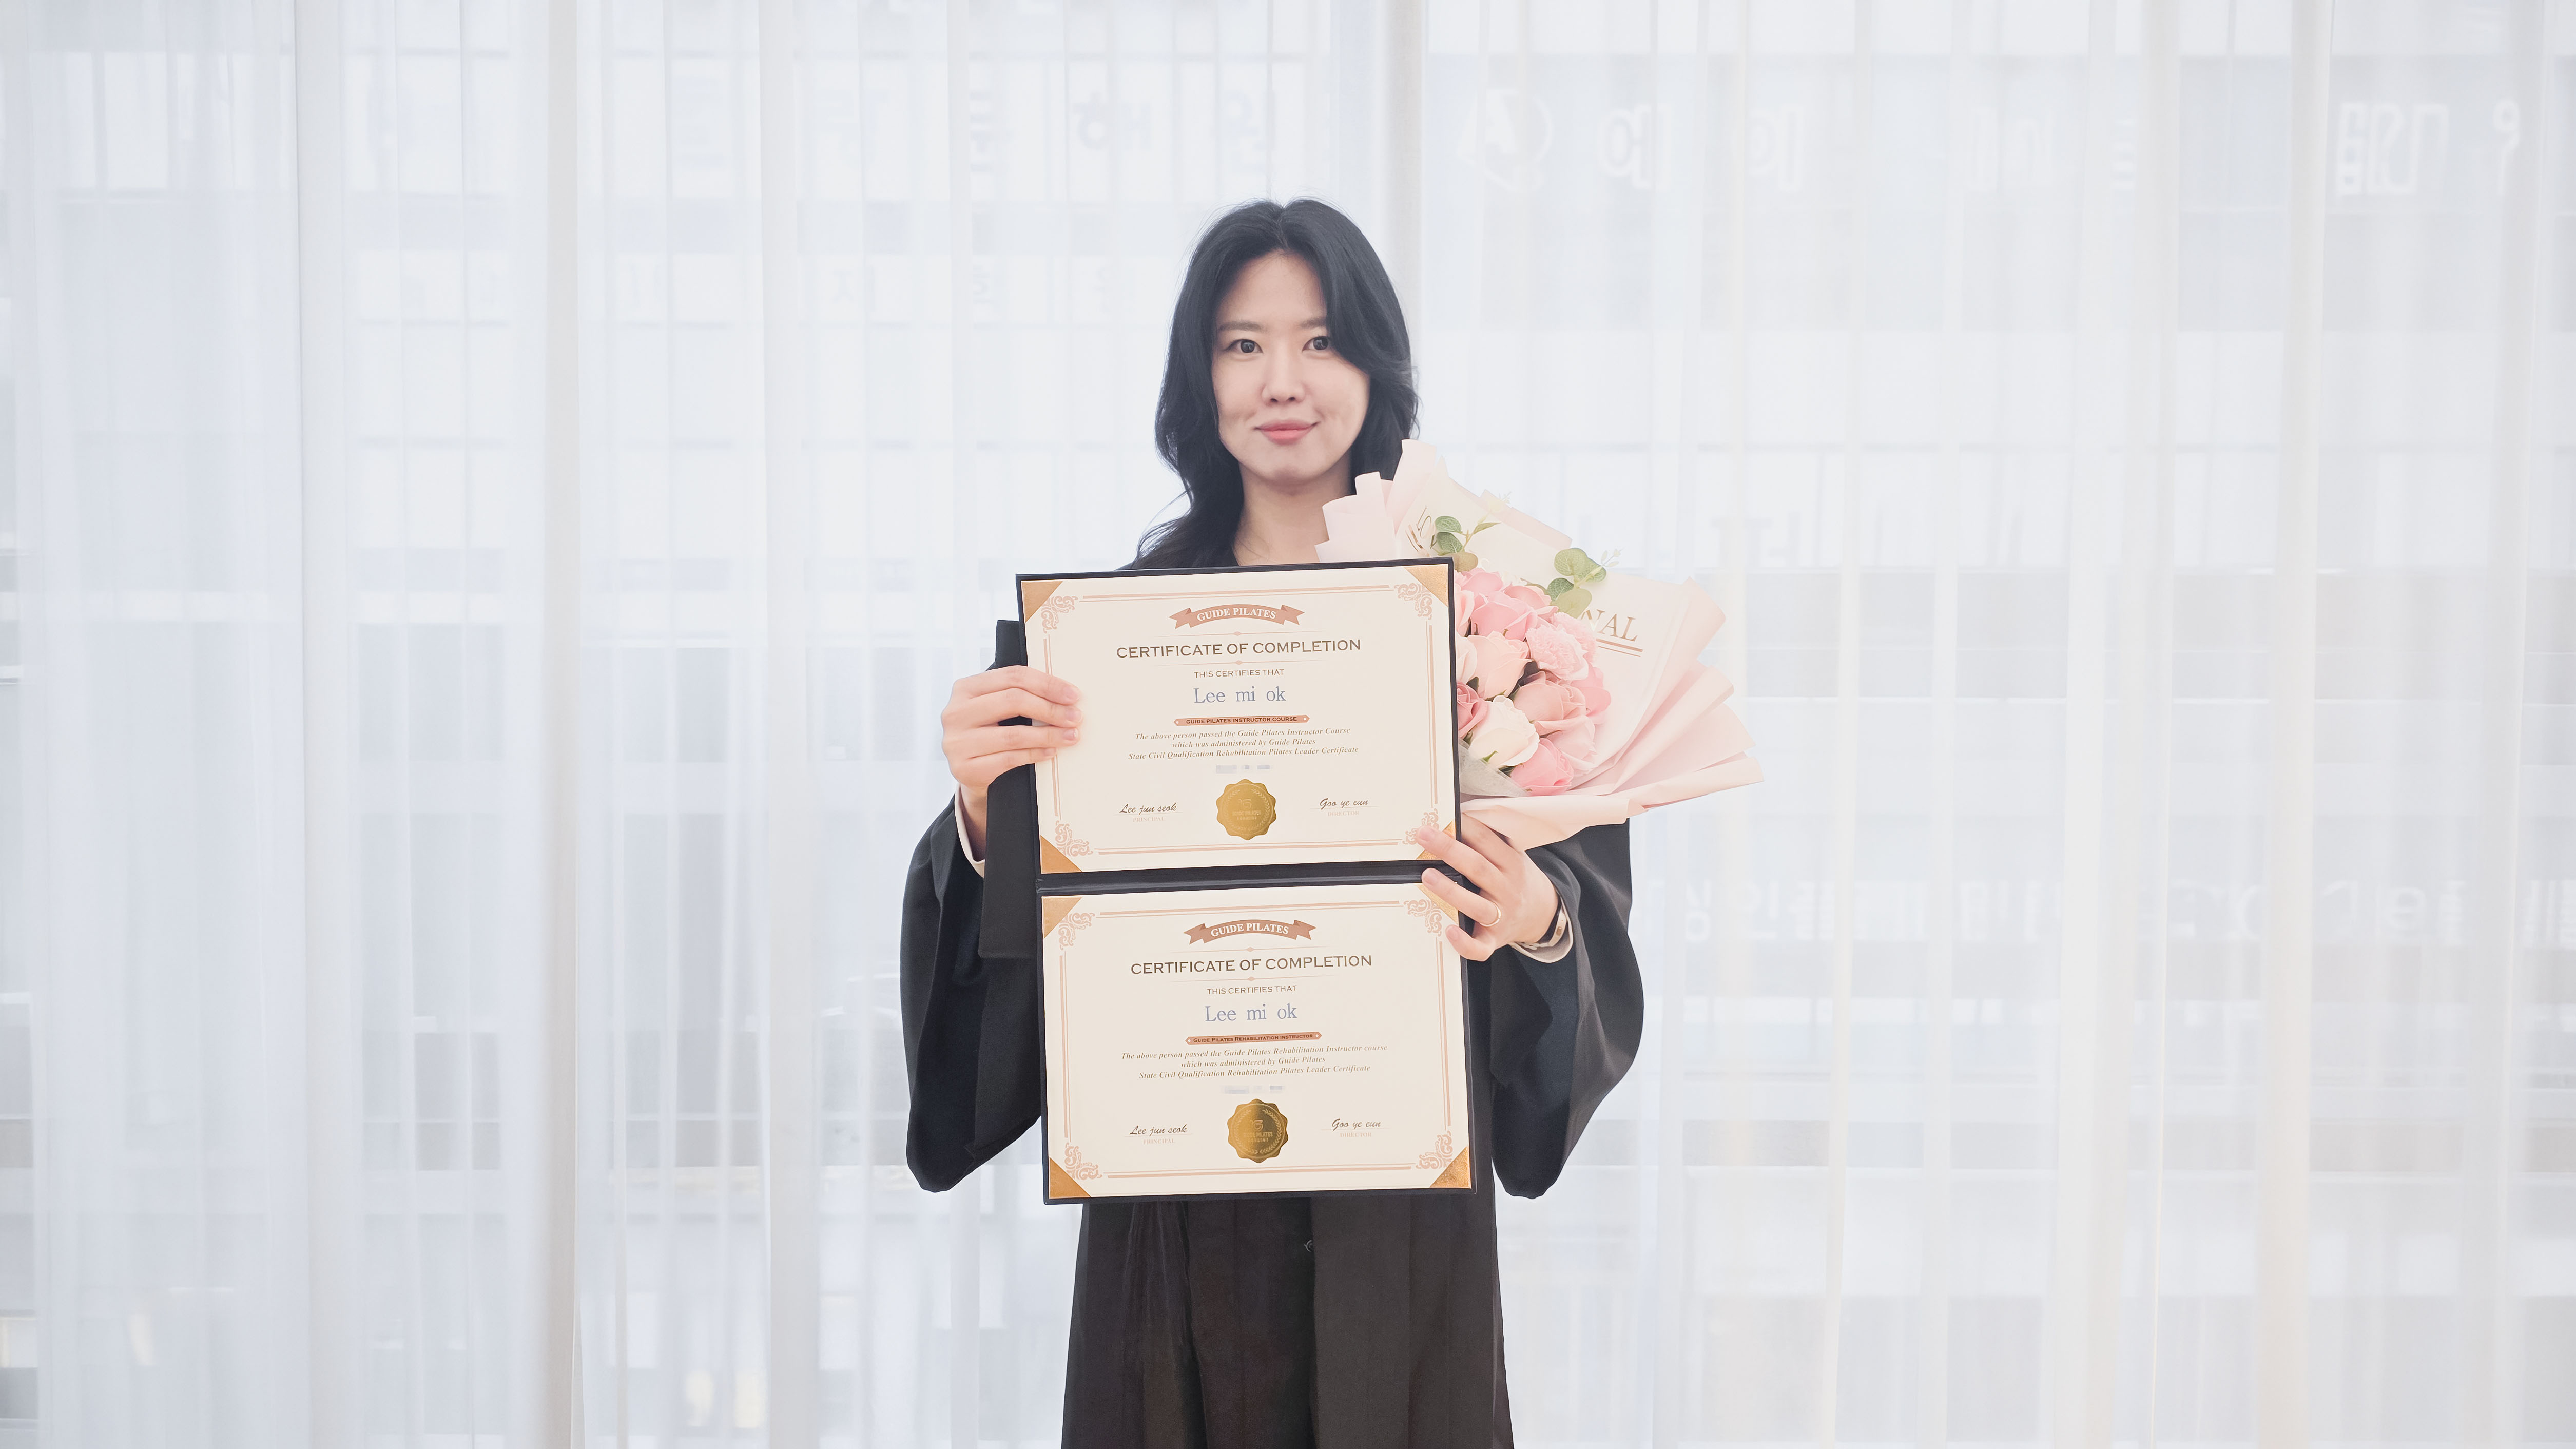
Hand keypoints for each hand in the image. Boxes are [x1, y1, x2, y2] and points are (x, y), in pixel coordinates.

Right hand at [942, 665, 1082, 854]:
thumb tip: (1065, 693)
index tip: (1073, 695)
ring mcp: (957, 742)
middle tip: (1075, 717)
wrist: (969, 770)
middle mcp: (955, 712)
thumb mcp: (996, 707)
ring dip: (1048, 735)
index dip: (1047, 684)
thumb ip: (1018, 694)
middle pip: (1013, 700)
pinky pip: (1008, 759)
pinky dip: (1035, 754)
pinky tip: (1051, 752)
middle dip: (1050, 708)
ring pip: (1013, 734)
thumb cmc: (989, 732)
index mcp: (965, 688)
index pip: (1013, 676)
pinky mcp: (964, 768)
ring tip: (1071, 736)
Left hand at [1412, 816, 1559, 960]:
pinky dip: (1465, 942)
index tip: (1444, 817)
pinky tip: (1449, 930)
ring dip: (1451, 891)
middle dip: (1450, 850)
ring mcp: (1501, 916)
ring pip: (1477, 906)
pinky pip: (1480, 947)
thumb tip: (1456, 817)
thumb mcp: (1511, 856)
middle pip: (1479, 868)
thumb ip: (1489, 842)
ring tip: (1427, 876)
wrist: (1541, 913)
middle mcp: (1507, 889)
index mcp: (1511, 863)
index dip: (1466, 827)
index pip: (1487, 841)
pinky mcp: (1494, 940)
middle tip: (1424, 836)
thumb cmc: (1514, 879)